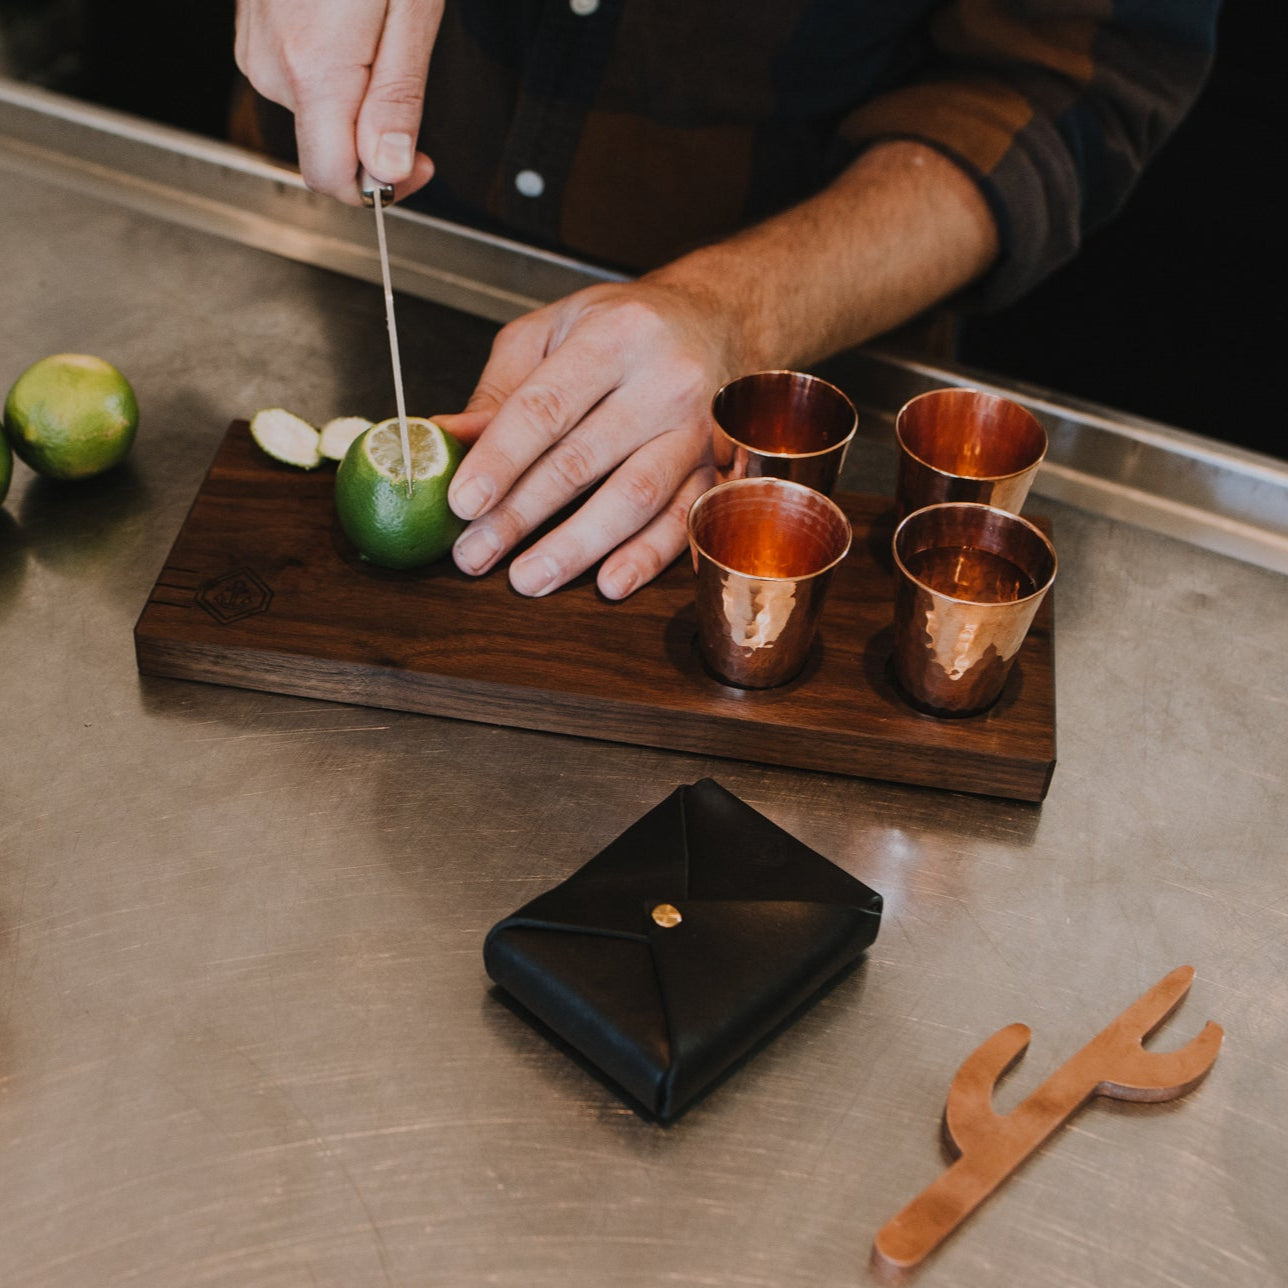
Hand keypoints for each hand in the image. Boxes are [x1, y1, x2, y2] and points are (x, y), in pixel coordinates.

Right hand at [234, 0, 441, 202]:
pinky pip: (298, 77)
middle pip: (328, 147)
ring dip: (353, 93)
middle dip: (373, 133)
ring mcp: (256, 48)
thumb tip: (390, 169)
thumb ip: (397, 98)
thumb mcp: (410, 10)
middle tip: (408, 79)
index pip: (332, 178)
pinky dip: (331, 65)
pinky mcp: (254, 32)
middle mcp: (273, 67)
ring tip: (376, 31)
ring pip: (316, 111)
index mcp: (314, 70)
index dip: (381, 186)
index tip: (417, 165)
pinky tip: (349, 20)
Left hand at [438, 280, 746, 599]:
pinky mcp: (718, 468)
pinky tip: (609, 582)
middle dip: (520, 516)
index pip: (546, 407)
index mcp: (615, 336)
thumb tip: (445, 441)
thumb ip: (501, 390)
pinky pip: (683, 520)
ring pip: (634, 497)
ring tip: (528, 578)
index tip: (462, 502)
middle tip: (475, 553)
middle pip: (582, 460)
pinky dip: (646, 557)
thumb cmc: (626, 328)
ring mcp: (698, 429)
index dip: (500, 459)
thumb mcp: (555, 331)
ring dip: (576, 546)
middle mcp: (664, 381)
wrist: (719, 320)